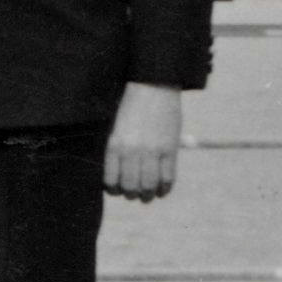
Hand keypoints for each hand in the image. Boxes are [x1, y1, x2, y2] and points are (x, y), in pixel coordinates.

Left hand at [105, 82, 181, 202]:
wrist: (154, 86)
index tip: (119, 189)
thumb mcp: (118, 128)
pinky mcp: (170, 149)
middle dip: (132, 195)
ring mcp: (152, 151)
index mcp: (115, 145)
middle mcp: (132, 150)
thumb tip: (121, 177)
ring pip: (149, 187)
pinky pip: (168, 179)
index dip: (115, 190)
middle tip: (135, 193)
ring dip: (148, 195)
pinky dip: (165, 189)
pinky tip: (162, 189)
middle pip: (130, 188)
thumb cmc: (133, 107)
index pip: (111, 181)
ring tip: (149, 194)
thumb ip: (118, 152)